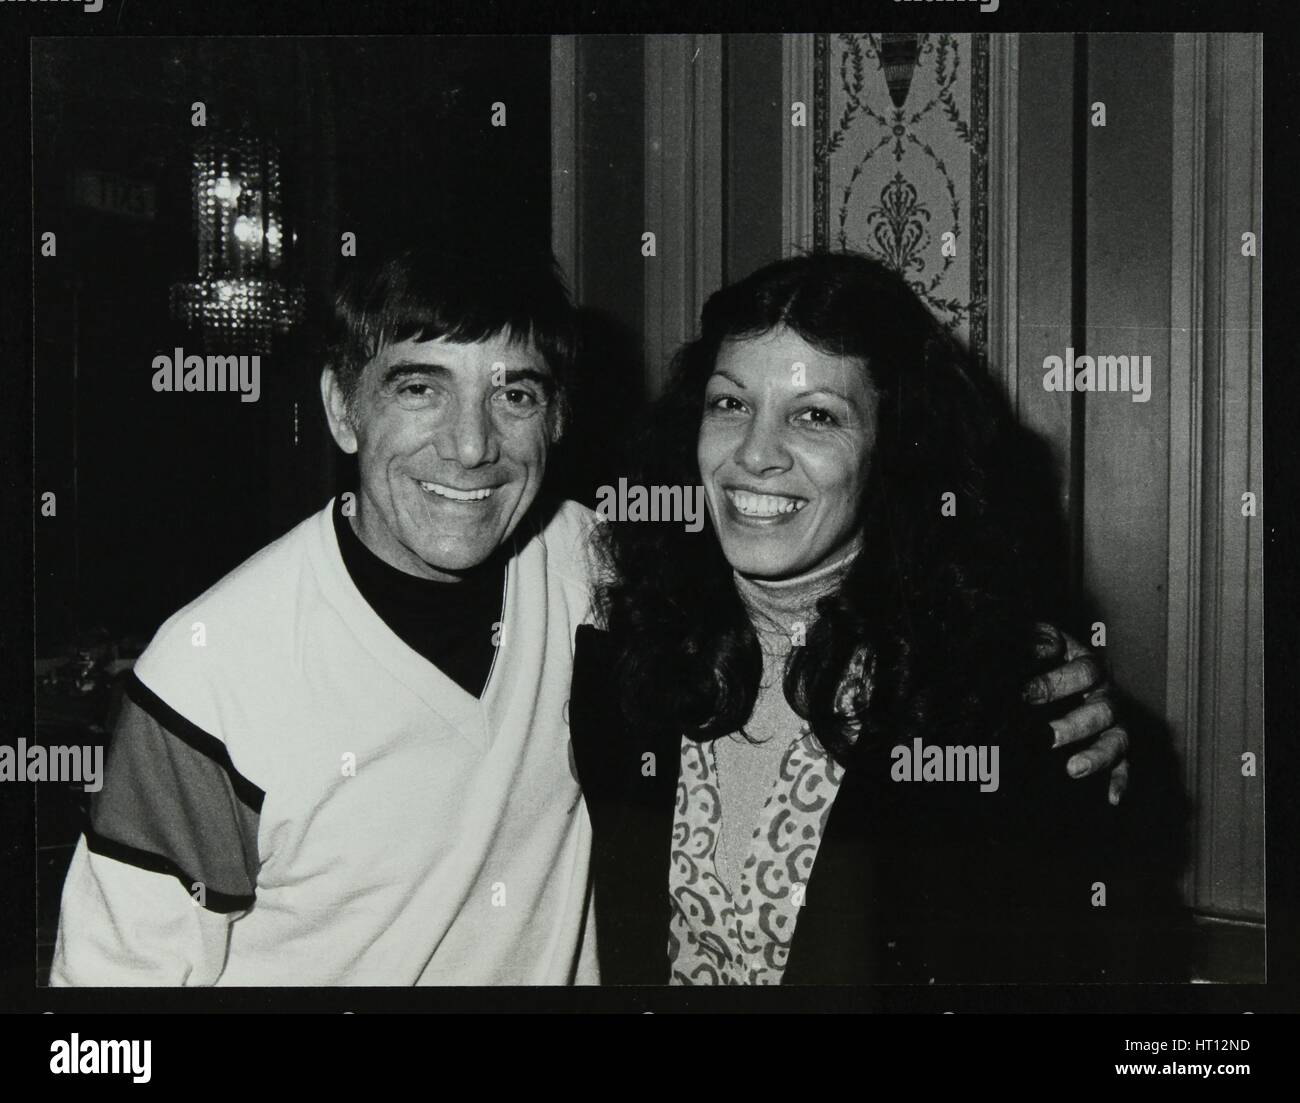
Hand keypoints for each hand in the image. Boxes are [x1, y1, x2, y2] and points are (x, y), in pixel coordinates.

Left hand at [1022, 624, 1128, 804]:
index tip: (1026, 695)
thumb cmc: (1036, 653)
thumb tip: (1034, 649)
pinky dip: (1119, 779)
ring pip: (1116, 739)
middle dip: (1074, 723)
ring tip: (1072, 769)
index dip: (1056, 682)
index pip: (1083, 670)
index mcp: (1085, 663)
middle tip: (1045, 736)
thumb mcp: (1034, 639)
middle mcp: (1104, 692)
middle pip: (1102, 708)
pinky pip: (1124, 764)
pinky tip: (1111, 798)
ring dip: (1096, 755)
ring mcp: (1112, 720)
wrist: (1042, 666)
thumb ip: (1034, 641)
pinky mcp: (1114, 744)